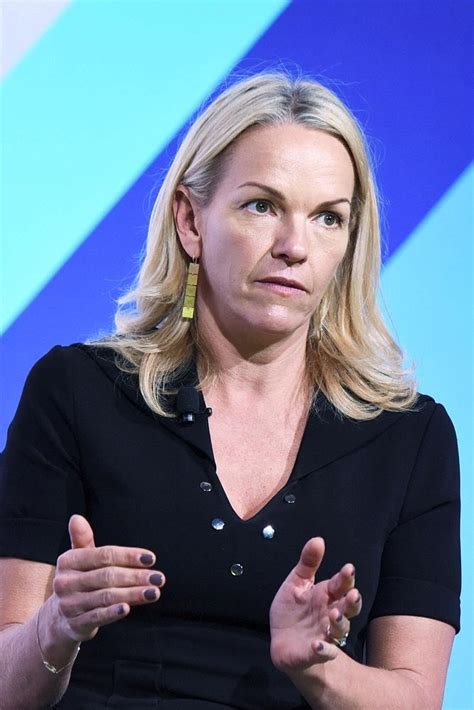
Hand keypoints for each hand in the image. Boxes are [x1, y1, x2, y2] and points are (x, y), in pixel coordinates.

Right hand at [47, 514, 164, 643]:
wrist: (59, 619)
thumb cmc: (78, 581)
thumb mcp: (79, 559)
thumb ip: (82, 539)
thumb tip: (76, 518)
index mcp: (68, 561)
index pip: (103, 555)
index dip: (129, 556)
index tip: (151, 559)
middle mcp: (65, 582)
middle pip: (108, 576)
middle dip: (136, 576)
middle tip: (159, 578)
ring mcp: (69, 605)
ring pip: (106, 596)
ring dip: (133, 594)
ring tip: (154, 592)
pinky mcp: (75, 624)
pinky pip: (97, 616)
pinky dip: (113, 612)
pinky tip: (129, 608)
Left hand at [269, 537, 361, 671]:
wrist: (283, 643)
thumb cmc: (293, 611)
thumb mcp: (297, 583)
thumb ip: (308, 563)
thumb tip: (318, 539)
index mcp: (326, 596)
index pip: (341, 585)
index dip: (346, 577)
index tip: (349, 568)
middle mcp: (330, 614)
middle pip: (348, 608)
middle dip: (352, 601)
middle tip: (352, 594)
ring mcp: (324, 634)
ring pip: (340, 629)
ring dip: (340, 622)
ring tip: (334, 614)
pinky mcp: (314, 652)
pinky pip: (323, 652)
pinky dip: (323, 649)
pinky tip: (318, 644)